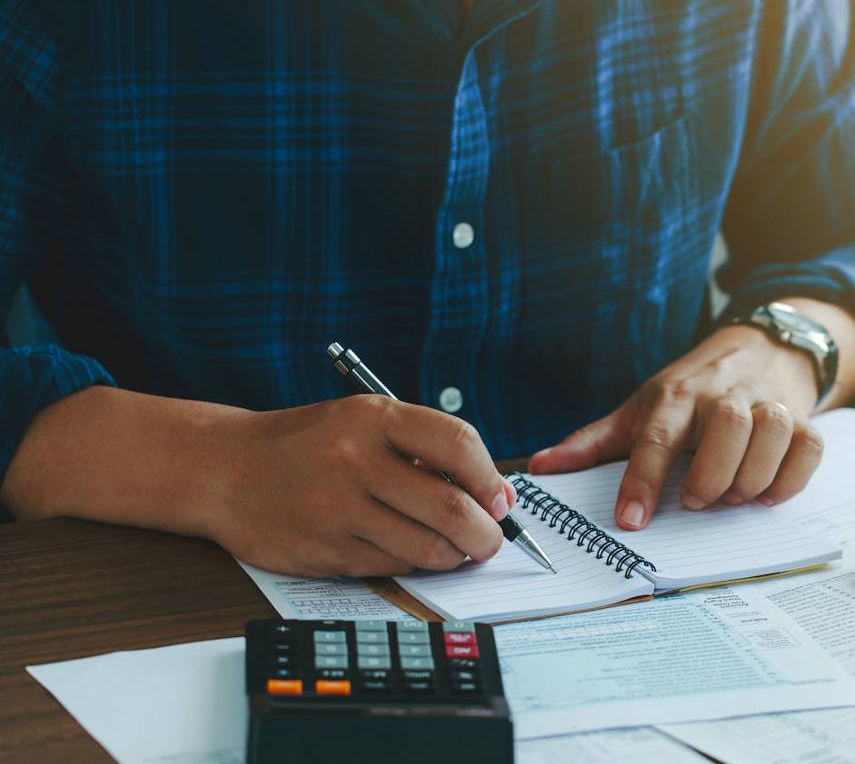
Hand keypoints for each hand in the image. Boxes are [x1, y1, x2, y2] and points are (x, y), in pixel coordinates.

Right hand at [215, 395, 515, 576]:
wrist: (224, 470)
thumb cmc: (309, 445)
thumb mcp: (363, 423)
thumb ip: (427, 450)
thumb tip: (497, 494)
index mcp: (372, 418)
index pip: (458, 444)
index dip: (490, 478)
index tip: (499, 498)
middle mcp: (355, 460)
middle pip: (450, 507)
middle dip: (486, 533)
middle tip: (491, 539)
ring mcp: (337, 509)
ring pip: (427, 547)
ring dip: (454, 555)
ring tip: (456, 548)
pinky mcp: (325, 550)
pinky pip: (392, 566)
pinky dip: (414, 564)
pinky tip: (411, 550)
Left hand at [529, 300, 854, 529]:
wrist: (761, 345)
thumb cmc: (692, 388)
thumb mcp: (640, 407)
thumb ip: (593, 442)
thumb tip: (540, 468)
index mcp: (676, 398)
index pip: (656, 438)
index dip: (642, 480)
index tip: (631, 521)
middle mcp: (723, 396)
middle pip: (728, 428)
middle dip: (712, 476)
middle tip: (695, 501)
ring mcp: (767, 403)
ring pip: (773, 433)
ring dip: (752, 478)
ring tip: (731, 497)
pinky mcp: (802, 416)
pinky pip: (809, 446)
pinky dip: (792, 477)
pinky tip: (769, 493)